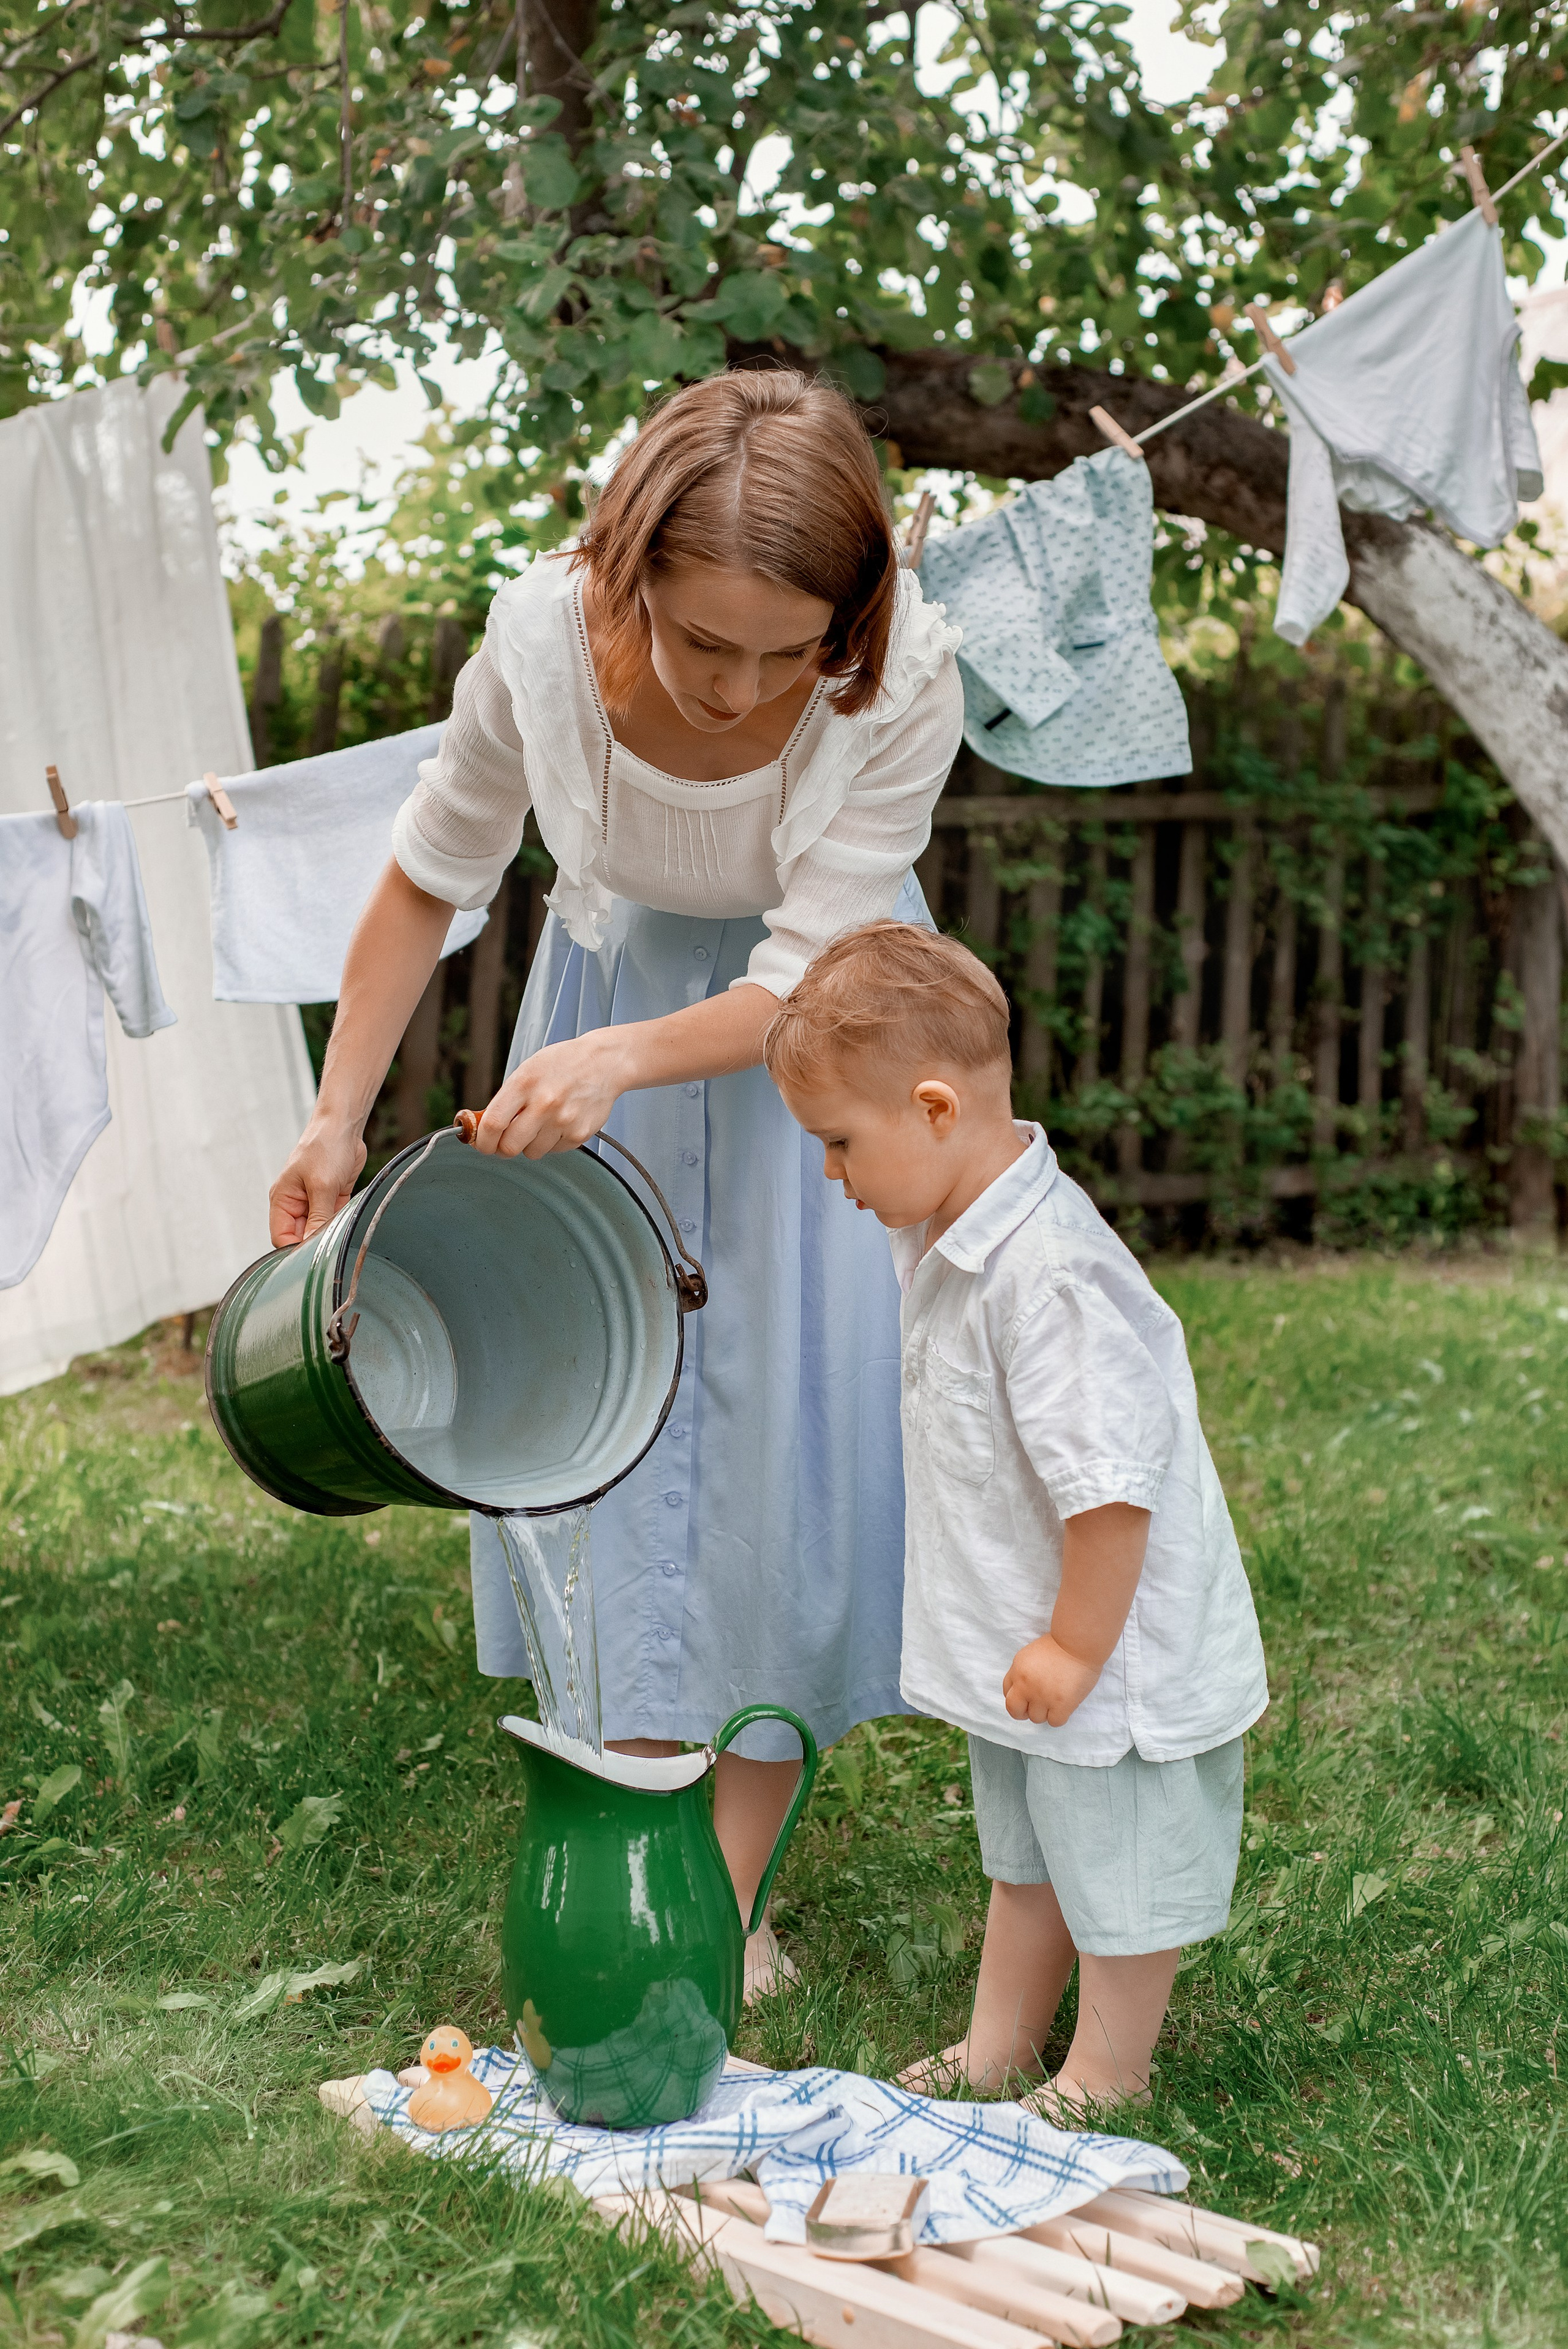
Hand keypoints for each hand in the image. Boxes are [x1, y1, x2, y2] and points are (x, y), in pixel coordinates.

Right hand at [269, 1117, 366, 1247]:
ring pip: (318, 1230)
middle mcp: (295, 1204)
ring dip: (329, 1232)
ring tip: (340, 1229)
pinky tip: (348, 1221)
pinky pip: (333, 1220)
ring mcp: (313, 1202)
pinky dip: (340, 1223)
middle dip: (314, 1242)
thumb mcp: (322, 1186)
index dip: (295, 1249)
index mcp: (282, 1200)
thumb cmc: (324, 1148)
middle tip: (331, 1245)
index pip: (281, 1237)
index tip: (313, 1256)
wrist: (344, 1128)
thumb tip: (311, 1245)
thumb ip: (318, 1218)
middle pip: (300, 1236)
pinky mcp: (331, 1199)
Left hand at [475, 1030, 628, 1159]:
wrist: (603, 1063)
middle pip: (509, 1146)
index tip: (482, 1144)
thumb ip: (506, 1100)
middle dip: (503, 1148)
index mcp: (524, 1084)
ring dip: (530, 1144)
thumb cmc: (561, 1065)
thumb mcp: (527, 1071)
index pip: (493, 1124)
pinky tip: (560, 1122)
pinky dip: (552, 1142)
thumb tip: (484, 1129)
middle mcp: (544, 1103)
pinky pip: (554, 1151)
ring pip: (532, 1152)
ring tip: (541, 1124)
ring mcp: (564, 1121)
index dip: (482, 1140)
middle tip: (506, 1141)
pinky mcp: (580, 1134)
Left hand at [1002, 1634, 1103, 1727]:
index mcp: (1018, 1671)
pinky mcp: (1061, 1704)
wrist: (1079, 1643)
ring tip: (1056, 1699)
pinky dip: (1059, 1716)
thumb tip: (1023, 1690)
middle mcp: (1026, 1685)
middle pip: (1014, 1711)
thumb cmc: (1059, 1645)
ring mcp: (1043, 1696)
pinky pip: (1054, 1722)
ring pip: (1036, 1718)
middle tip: (1036, 1706)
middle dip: (1023, 1712)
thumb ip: (1023, 1672)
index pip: (1007, 1693)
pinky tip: (1065, 1705)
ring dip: (1045, 1712)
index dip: (1018, 1696)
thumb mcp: (1030, 1655)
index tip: (1027, 1696)